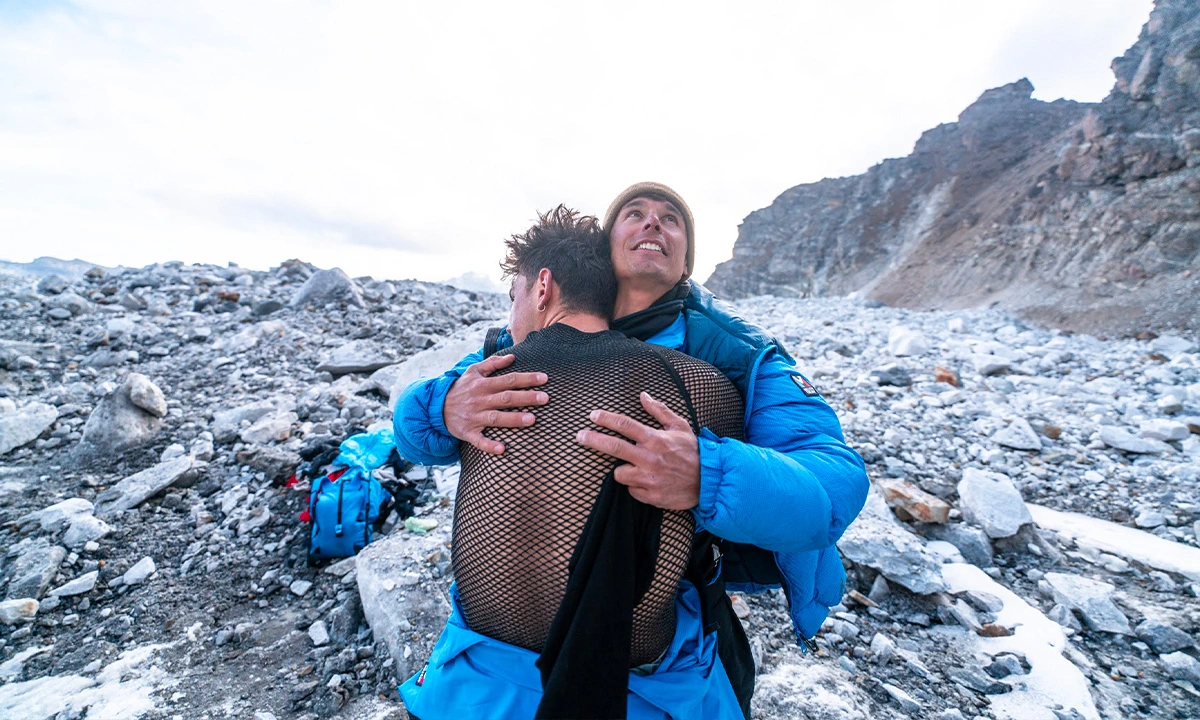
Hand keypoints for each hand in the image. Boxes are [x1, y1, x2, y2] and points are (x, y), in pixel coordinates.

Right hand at [444, 354, 547, 454]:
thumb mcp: (473, 371)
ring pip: (496, 418)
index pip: (508, 380)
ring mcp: (474, 417)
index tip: (544, 378)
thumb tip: (512, 357)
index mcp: (483, 385)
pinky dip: (490, 445)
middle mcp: (480, 400)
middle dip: (526, 397)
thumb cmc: (460, 388)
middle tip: (545, 398)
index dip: (527, 378)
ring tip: (532, 420)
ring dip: (513, 419)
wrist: (436, 407)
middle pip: (506, 398)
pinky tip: (502, 449)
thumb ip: (492, 363)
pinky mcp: (468, 432)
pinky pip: (479, 440)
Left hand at [575, 392, 700, 509]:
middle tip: (579, 436)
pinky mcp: (650, 496)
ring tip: (634, 468)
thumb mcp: (680, 427)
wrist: (709, 482)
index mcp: (655, 439)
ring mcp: (649, 478)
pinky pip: (631, 490)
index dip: (606, 419)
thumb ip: (659, 411)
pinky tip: (647, 482)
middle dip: (593, 440)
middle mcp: (650, 458)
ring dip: (622, 470)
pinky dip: (635, 486)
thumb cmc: (693, 452)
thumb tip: (643, 395)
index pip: (625, 425)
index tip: (593, 415)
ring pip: (619, 474)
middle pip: (613, 447)